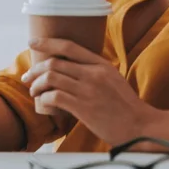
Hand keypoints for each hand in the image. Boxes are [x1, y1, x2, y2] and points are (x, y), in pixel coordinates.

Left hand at [20, 38, 157, 145]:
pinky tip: (43, 103)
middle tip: (28, 78)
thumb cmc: (125, 106)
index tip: (32, 42)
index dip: (47, 42)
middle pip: (55, 63)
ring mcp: (88, 90)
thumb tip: (71, 68)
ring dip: (36, 85)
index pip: (69, 46)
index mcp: (101, 64)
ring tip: (34, 92)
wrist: (140, 127)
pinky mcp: (84, 108)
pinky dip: (44, 99)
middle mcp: (94, 74)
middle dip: (35, 69)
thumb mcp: (113, 79)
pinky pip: (54, 97)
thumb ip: (94, 71)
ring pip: (51, 78)